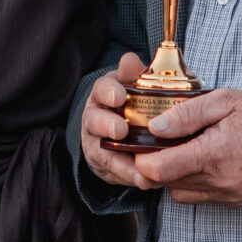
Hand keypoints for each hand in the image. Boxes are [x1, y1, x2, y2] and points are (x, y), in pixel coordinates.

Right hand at [80, 55, 151, 190]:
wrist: (123, 126)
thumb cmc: (133, 100)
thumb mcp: (133, 83)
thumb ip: (133, 73)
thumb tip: (130, 59)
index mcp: (103, 94)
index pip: (101, 90)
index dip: (109, 92)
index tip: (120, 96)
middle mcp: (94, 118)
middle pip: (94, 121)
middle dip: (107, 126)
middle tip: (121, 130)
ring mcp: (96, 143)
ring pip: (102, 154)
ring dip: (122, 164)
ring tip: (141, 173)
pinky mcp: (104, 165)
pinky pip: (114, 174)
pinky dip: (130, 179)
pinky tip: (147, 182)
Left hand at [132, 88, 241, 205]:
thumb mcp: (222, 101)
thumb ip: (186, 114)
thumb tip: (155, 128)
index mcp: (213, 154)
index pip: (160, 170)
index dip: (143, 161)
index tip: (142, 147)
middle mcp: (218, 181)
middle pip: (167, 183)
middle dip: (158, 165)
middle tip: (163, 143)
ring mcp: (227, 194)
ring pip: (180, 192)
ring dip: (175, 175)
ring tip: (185, 151)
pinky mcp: (234, 201)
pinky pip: (199, 198)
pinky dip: (193, 183)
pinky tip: (202, 163)